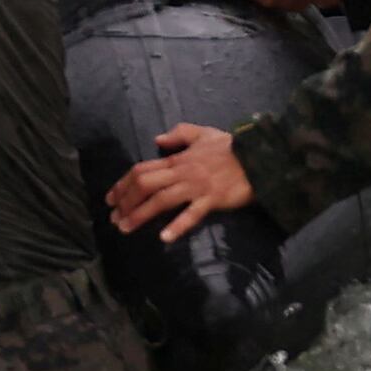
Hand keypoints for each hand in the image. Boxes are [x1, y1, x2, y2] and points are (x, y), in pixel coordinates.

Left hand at [107, 122, 253, 239]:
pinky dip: (177, 225)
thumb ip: (179, 134)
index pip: (142, 170)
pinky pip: (192, 214)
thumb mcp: (203, 133)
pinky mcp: (212, 200)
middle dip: (126, 201)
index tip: (111, 198)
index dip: (123, 184)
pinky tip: (164, 237)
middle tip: (114, 217)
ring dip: (140, 214)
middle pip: (145, 185)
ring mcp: (196, 187)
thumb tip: (157, 139)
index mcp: (178, 159)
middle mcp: (182, 172)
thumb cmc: (231, 147)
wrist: (259, 157)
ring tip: (125, 229)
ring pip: (161, 200)